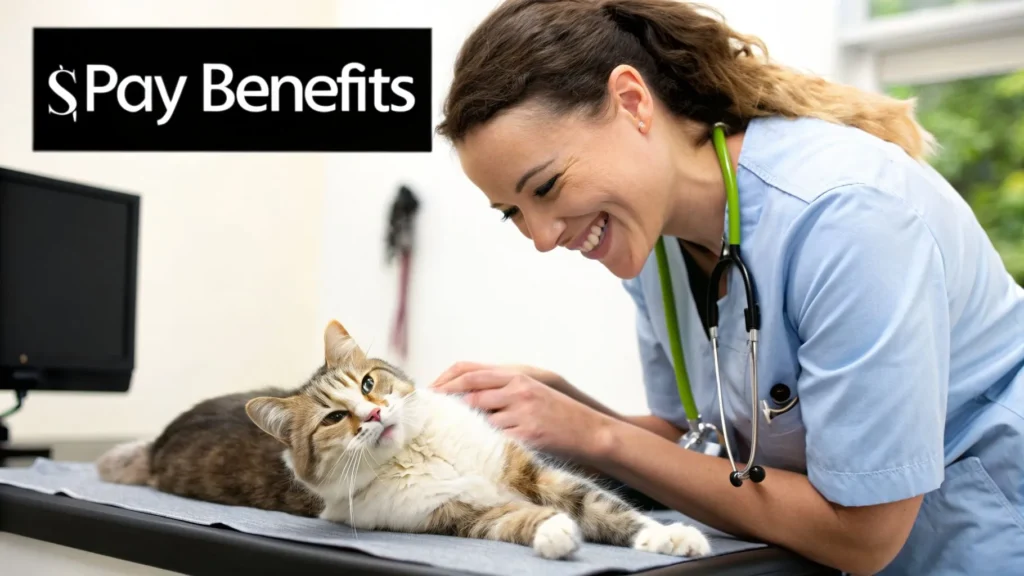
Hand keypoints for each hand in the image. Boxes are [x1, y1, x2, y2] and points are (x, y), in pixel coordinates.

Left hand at [429, 363, 610, 459]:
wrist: (591, 432)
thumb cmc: (559, 415)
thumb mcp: (533, 392)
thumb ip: (504, 390)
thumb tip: (468, 398)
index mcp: (518, 377)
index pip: (472, 374)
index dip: (446, 383)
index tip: (428, 393)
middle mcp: (518, 391)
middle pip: (471, 396)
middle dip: (448, 407)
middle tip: (428, 417)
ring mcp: (523, 413)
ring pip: (481, 420)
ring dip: (464, 430)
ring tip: (445, 438)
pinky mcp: (528, 436)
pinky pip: (497, 442)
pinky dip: (482, 447)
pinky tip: (471, 453)